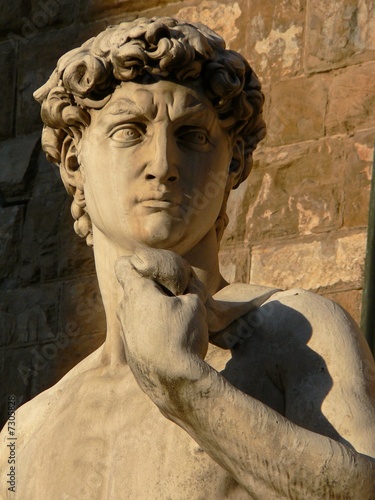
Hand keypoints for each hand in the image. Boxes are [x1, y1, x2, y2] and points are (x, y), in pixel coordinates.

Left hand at [115, 248, 208, 398]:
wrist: (173, 382)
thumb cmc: (182, 336)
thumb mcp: (195, 304)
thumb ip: (188, 288)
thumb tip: (186, 286)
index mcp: (136, 292)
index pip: (123, 264)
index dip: (138, 262)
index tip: (157, 270)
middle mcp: (124, 310)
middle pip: (133, 289)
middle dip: (152, 289)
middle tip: (175, 296)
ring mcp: (125, 332)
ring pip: (136, 311)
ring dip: (152, 311)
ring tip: (175, 321)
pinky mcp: (130, 351)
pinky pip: (139, 331)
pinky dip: (152, 330)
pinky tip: (170, 341)